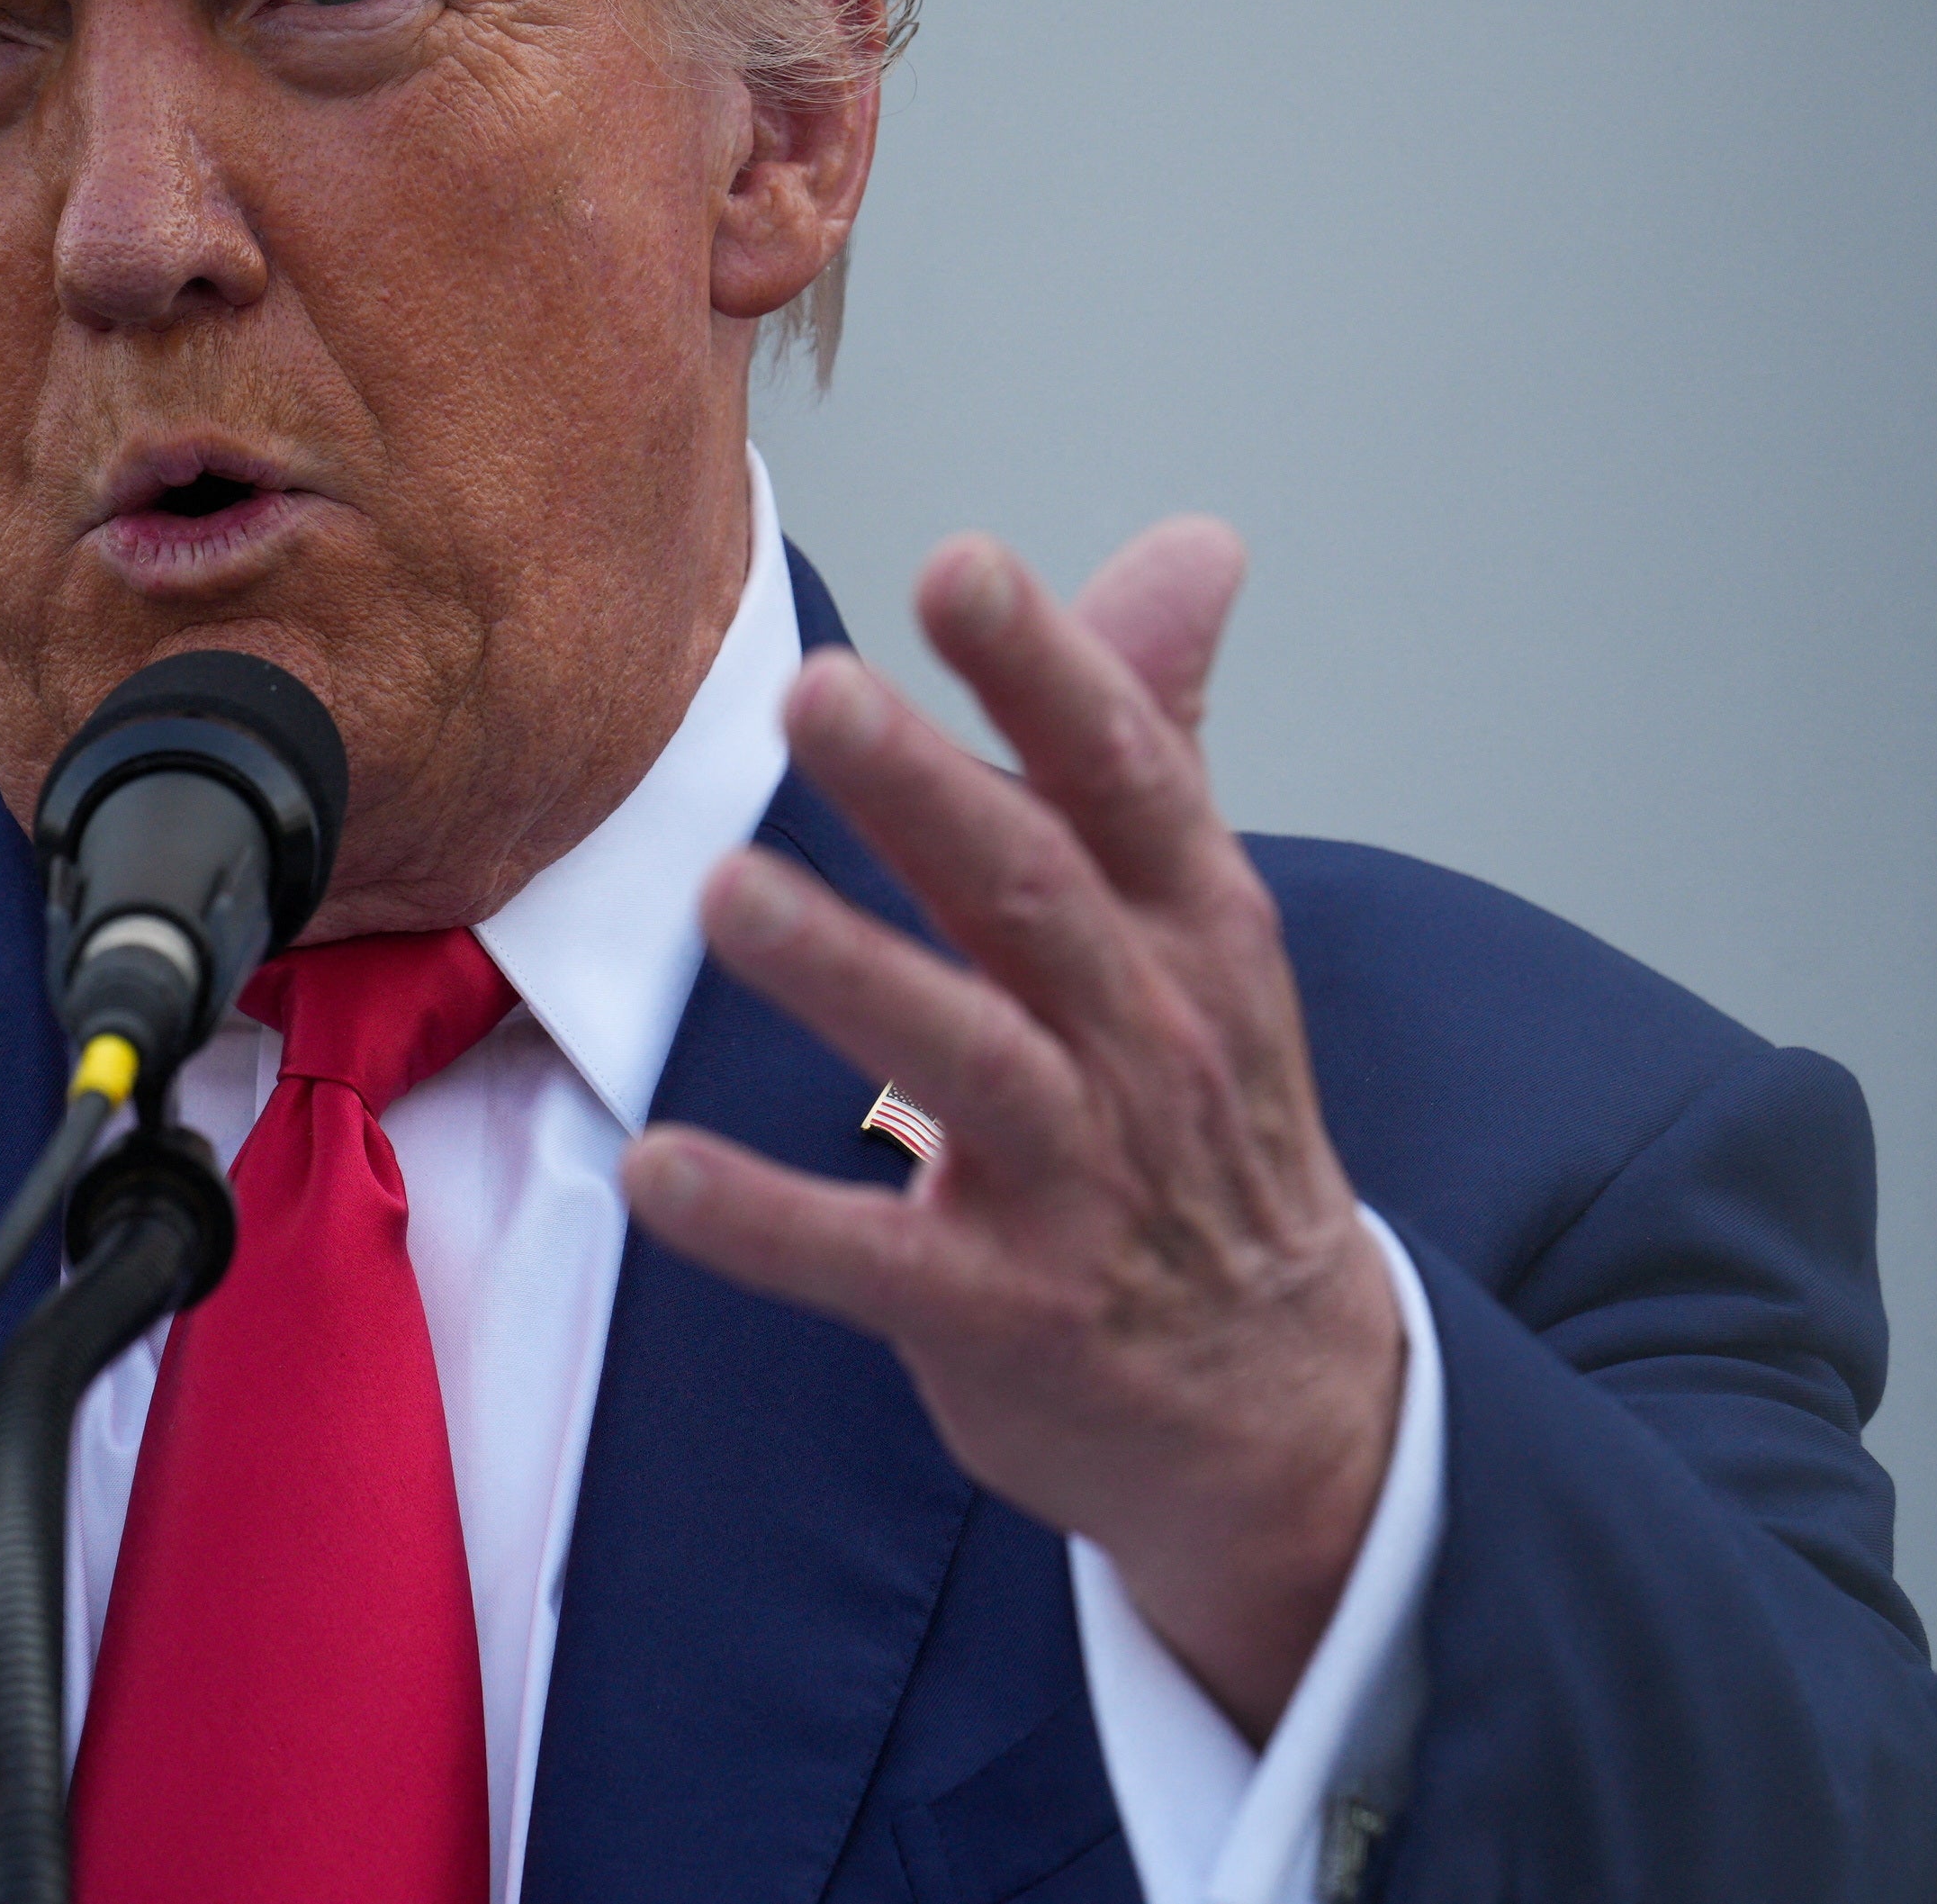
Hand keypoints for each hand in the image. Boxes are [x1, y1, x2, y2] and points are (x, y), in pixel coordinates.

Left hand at [619, 520, 1399, 1739]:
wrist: (1282, 1397)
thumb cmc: (1205, 1111)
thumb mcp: (1202, 920)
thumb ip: (1154, 729)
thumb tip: (1195, 540)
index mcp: (1192, 927)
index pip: (1126, 776)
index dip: (1047, 670)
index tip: (961, 565)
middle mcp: (1147, 1039)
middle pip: (1032, 896)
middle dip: (924, 792)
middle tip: (807, 688)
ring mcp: (1080, 1183)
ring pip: (958, 1063)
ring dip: (842, 974)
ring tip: (723, 891)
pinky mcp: (1007, 1313)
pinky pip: (869, 1261)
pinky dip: (764, 1219)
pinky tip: (653, 1167)